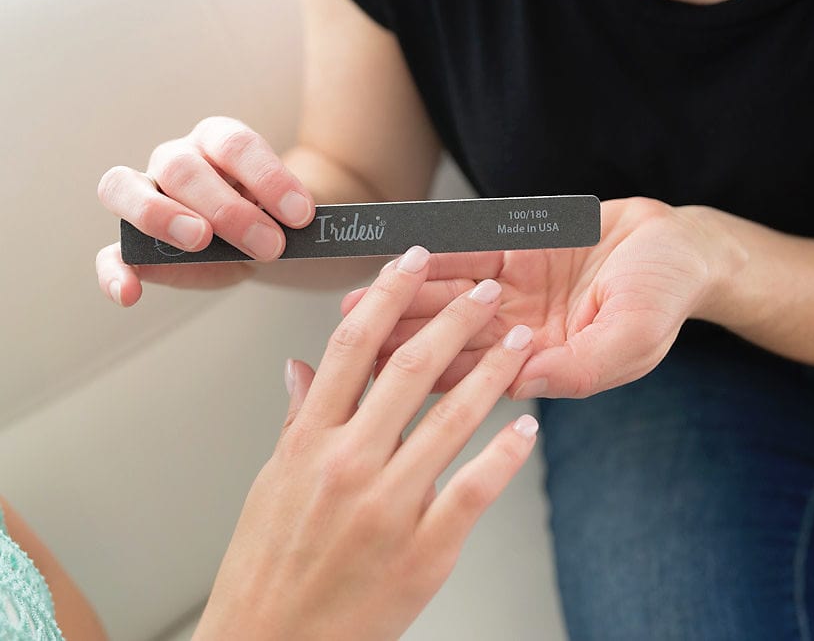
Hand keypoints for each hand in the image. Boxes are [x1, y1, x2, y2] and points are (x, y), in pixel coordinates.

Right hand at [95, 116, 314, 305]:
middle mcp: (177, 159)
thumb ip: (288, 216)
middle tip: (270, 245)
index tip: (302, 215)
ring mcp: (146, 195)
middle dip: (228, 210)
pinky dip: (114, 272)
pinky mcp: (133, 242)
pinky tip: (130, 294)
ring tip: (200, 241)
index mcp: (219, 141)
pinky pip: (110, 253)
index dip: (268, 178)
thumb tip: (297, 227)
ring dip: (162, 216)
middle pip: (183, 169)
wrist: (266, 238)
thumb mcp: (290, 212)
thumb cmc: (275, 216)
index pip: (235, 145)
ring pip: (126, 188)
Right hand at [194, 246, 537, 640]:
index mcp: (308, 442)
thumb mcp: (270, 484)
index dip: (387, 296)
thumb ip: (298, 421)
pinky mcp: (425, 549)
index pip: (352, 348)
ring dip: (493, 374)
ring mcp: (389, 506)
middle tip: (486, 291)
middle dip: (454, 320)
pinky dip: (506, 454)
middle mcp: (348, 465)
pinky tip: (526, 429)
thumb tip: (303, 368)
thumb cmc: (269, 569)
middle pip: (409, 370)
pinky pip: (476, 488)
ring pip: (452, 419)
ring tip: (518, 341)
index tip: (411, 263)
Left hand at [343, 198, 745, 398]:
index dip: (430, 375)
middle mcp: (523, 330)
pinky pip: (472, 250)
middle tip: (348, 339)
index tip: (382, 378)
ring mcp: (518, 290)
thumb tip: (521, 385)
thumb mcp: (630, 339)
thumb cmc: (665, 296)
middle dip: (399, 338)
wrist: (681, 244)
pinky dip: (438, 253)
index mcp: (546, 362)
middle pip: (451, 337)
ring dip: (405, 298)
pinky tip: (402, 258)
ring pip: (451, 295)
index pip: (478, 375)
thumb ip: (578, 366)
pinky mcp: (520, 248)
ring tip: (356, 302)